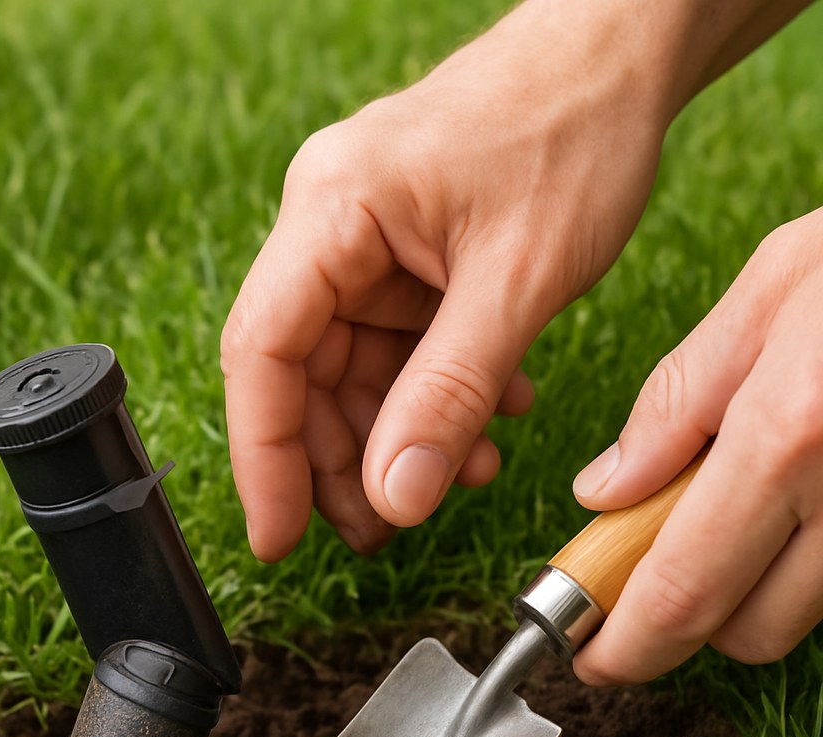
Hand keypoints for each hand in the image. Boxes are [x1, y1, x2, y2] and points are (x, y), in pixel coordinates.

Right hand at [221, 0, 676, 560]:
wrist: (620, 54)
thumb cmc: (573, 130)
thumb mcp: (518, 281)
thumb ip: (450, 394)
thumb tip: (396, 497)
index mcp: (331, 212)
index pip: (261, 351)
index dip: (263, 456)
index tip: (279, 537)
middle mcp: (330, 230)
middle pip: (299, 373)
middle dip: (343, 461)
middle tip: (386, 531)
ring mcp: (367, 247)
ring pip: (351, 372)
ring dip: (402, 436)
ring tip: (469, 474)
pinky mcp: (405, 262)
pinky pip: (399, 350)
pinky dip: (437, 398)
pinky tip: (491, 420)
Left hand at [572, 207, 822, 684]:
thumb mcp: (768, 295)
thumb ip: (675, 402)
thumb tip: (603, 491)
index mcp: (789, 441)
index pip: (684, 591)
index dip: (627, 646)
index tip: (588, 659)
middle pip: (746, 632)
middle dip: (684, 619)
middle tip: (650, 561)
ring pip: (801, 617)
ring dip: (747, 590)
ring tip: (736, 502)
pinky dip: (803, 563)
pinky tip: (796, 495)